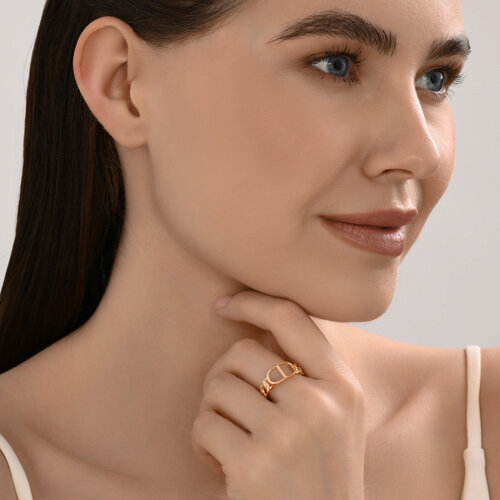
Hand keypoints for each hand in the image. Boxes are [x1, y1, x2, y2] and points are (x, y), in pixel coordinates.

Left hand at [191, 290, 366, 499]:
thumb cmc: (320, 471)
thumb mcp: (334, 415)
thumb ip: (308, 371)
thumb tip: (256, 322)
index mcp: (343, 386)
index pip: (291, 318)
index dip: (252, 302)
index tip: (224, 305)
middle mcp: (320, 404)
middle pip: (242, 351)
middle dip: (223, 373)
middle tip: (227, 402)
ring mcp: (288, 435)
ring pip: (218, 385)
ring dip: (212, 410)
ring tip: (229, 436)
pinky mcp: (254, 465)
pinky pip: (205, 424)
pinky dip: (203, 442)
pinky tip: (220, 462)